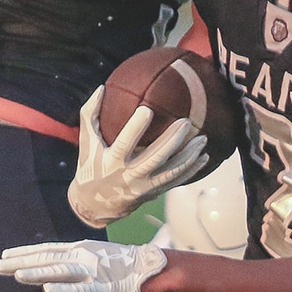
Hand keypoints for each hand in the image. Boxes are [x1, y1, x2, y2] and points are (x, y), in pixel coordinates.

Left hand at [0, 239, 167, 291]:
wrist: (154, 269)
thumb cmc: (127, 268)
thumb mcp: (98, 262)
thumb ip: (81, 268)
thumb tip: (62, 275)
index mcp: (81, 250)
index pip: (47, 250)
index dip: (25, 253)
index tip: (4, 255)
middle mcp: (83, 257)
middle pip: (46, 259)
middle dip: (21, 263)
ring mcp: (93, 272)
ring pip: (58, 271)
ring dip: (36, 272)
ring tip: (15, 274)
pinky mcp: (104, 288)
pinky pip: (81, 290)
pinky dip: (65, 289)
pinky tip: (48, 290)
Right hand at [68, 88, 208, 228]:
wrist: (95, 204)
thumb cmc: (91, 165)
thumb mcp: (87, 141)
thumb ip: (90, 114)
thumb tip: (101, 87)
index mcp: (112, 162)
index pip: (124, 144)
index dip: (135, 128)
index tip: (147, 109)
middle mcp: (129, 176)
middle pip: (155, 158)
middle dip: (172, 140)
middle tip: (186, 122)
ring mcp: (144, 186)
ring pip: (171, 172)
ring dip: (189, 156)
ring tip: (203, 139)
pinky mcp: (153, 192)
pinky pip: (176, 181)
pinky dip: (191, 170)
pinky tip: (204, 157)